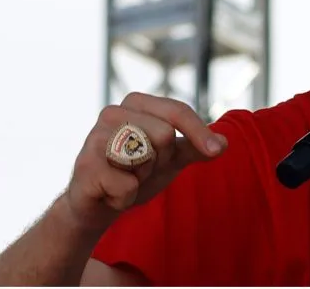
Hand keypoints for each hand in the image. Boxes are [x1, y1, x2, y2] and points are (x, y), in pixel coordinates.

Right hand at [62, 92, 228, 230]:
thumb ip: (196, 147)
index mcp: (136, 103)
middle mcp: (112, 112)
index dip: (199, 132)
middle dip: (159, 161)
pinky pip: (127, 186)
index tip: (218, 150)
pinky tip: (110, 193)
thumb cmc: (136, 174)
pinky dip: (125, 198)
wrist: (97, 206)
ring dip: (142, 179)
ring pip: (146, 157)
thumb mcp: (172, 159)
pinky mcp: (84, 166)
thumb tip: (225, 142)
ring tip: (126, 178)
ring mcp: (95, 137)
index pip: (177, 111)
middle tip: (140, 170)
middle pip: (164, 134)